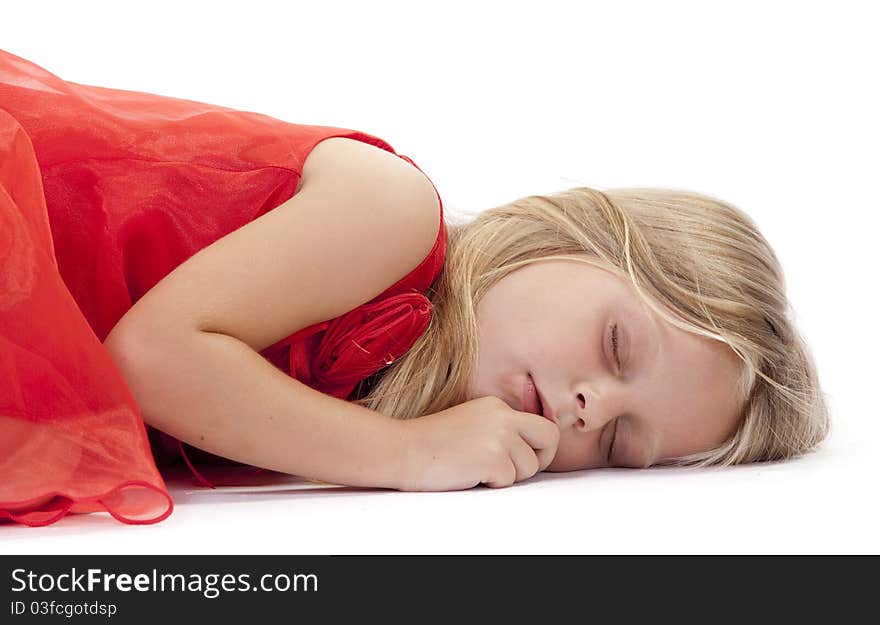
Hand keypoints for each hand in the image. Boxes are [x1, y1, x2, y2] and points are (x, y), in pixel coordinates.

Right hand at [394, 395, 559, 490]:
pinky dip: (491, 484)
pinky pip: (509, 480)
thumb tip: (532, 450)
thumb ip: (500, 429)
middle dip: (539, 459)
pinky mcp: (492, 458)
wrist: (402, 450)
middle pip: (549, 439)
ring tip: (477, 469)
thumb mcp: (472, 422)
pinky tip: (468, 474)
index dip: (539, 446)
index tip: (524, 458)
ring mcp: (498, 436)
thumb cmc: (431, 443)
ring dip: (508, 476)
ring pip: (529, 466)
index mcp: (497, 406)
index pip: (542, 425)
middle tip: (515, 470)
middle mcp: (502, 416)